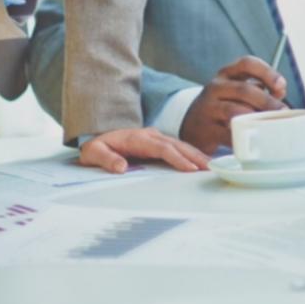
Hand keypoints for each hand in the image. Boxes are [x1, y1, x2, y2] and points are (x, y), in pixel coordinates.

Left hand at [79, 128, 210, 173]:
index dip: (177, 158)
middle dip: (194, 156)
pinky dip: (191, 153)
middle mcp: (150, 135)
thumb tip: (121, 166)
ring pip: (180, 145)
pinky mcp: (159, 142)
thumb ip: (107, 159)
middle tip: (209, 167)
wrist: (98, 137)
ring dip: (196, 154)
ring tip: (210, 165)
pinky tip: (200, 160)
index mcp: (138, 138)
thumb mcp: (94, 153)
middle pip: (177, 145)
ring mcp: (156, 137)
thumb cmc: (98, 146)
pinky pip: (178, 147)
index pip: (162, 148)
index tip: (189, 168)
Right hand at [180, 56, 288, 153]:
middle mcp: (216, 87)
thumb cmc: (223, 106)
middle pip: (244, 90)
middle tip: (283, 112)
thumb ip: (259, 90)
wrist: (192, 126)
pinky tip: (253, 140)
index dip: (267, 72)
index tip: (281, 86)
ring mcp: (208, 108)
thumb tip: (280, 93)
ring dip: (255, 118)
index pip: (247, 64)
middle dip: (267, 101)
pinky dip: (242, 137)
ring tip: (269, 126)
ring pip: (234, 111)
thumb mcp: (237, 92)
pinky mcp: (205, 129)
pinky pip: (227, 134)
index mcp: (226, 74)